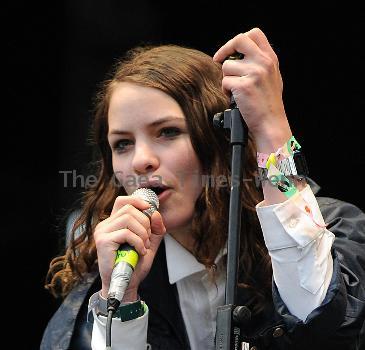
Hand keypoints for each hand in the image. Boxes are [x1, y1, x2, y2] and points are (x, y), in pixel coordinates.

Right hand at [94, 195, 165, 300]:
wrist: (126, 285)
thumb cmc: (135, 265)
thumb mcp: (149, 243)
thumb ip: (155, 229)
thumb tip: (156, 214)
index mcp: (114, 223)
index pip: (122, 201)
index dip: (137, 201)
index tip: (149, 209)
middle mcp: (105, 225)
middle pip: (129, 209)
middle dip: (145, 223)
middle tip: (148, 239)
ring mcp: (102, 232)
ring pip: (129, 219)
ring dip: (143, 233)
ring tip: (144, 246)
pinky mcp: (103, 242)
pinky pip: (126, 233)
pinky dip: (139, 242)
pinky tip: (140, 251)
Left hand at [213, 28, 291, 152]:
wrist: (271, 123)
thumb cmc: (268, 104)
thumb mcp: (271, 77)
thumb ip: (259, 64)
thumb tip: (238, 56)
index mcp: (270, 59)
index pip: (254, 34)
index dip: (238, 40)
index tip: (230, 52)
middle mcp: (264, 62)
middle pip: (239, 40)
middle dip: (225, 50)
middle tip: (218, 60)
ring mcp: (254, 73)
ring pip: (226, 66)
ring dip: (226, 79)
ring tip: (235, 90)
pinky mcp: (244, 86)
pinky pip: (224, 82)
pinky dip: (226, 91)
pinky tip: (235, 98)